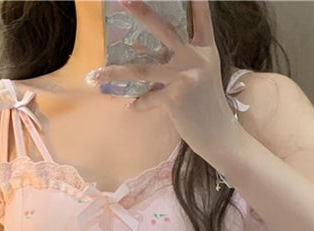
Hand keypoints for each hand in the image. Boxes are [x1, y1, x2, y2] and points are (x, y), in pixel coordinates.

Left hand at [91, 0, 240, 163]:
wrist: (219, 134)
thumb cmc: (208, 105)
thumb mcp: (204, 76)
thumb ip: (185, 61)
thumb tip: (155, 54)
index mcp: (206, 49)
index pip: (202, 18)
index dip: (196, 0)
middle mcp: (196, 58)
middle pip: (165, 30)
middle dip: (143, 13)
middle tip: (124, 0)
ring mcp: (186, 76)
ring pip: (144, 70)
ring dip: (116, 73)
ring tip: (94, 74)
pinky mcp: (176, 97)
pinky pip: (148, 98)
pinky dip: (139, 104)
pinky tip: (133, 107)